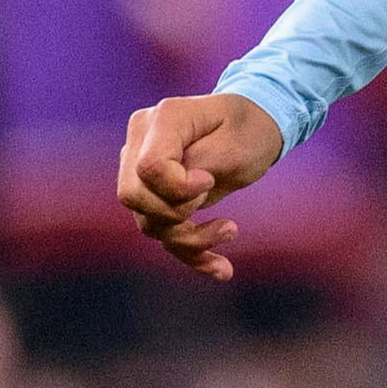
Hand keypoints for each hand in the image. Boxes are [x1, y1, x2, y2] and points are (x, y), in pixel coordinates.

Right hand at [114, 92, 285, 280]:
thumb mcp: (237, 144)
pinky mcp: (153, 194)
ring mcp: (140, 167)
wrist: (253, 127)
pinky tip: (222, 268)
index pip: (149, 167)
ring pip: (147, 221)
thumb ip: (202, 166)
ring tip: (231, 231)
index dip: (178, 187)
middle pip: (133, 195)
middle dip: (176, 214)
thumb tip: (178, 198)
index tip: (209, 181)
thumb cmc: (249, 130)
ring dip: (190, 239)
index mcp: (164, 118)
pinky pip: (162, 233)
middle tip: (210, 200)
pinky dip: (191, 255)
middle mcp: (141, 141)